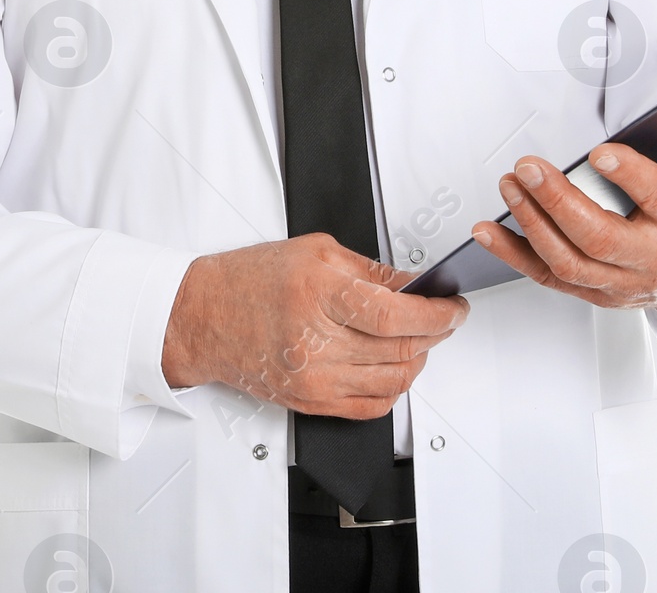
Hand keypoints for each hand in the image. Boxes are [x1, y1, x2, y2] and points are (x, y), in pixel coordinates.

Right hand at [161, 234, 469, 417]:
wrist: (202, 317)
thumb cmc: (250, 279)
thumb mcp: (315, 251)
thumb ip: (371, 270)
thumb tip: (416, 286)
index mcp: (319, 293)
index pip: (396, 315)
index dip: (437, 313)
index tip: (454, 305)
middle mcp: (317, 341)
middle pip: (401, 350)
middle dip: (437, 333)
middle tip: (447, 317)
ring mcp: (314, 379)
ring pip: (394, 380)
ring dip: (420, 359)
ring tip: (424, 338)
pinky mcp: (311, 403)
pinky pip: (372, 406)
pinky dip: (396, 388)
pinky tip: (398, 366)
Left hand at [472, 105, 656, 318]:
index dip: (630, 178)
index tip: (600, 153)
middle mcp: (650, 259)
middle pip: (600, 239)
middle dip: (559, 202)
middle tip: (529, 167)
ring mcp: (619, 281)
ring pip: (570, 262)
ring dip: (532, 225)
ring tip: (510, 185)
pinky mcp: (594, 291)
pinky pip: (548, 277)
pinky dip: (514, 256)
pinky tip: (488, 231)